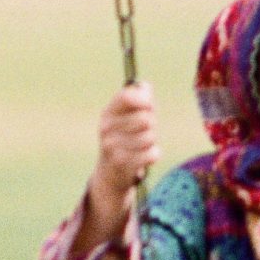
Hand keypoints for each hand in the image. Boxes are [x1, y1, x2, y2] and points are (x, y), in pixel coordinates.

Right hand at [90, 82, 159, 207]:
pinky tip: (144, 156)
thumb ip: (140, 97)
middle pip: (146, 118)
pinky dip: (153, 154)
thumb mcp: (128, 115)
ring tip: (142, 144)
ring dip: (152, 141)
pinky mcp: (121, 163)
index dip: (145, 100)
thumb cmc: (126, 136)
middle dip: (152, 124)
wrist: (111, 171)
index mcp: (108, 112)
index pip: (127, 97)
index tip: (148, 107)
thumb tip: (145, 87)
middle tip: (144, 131)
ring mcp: (111, 146)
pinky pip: (152, 153)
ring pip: (150, 136)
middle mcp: (106, 128)